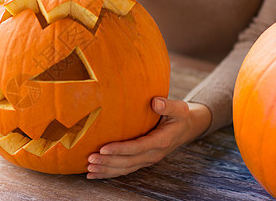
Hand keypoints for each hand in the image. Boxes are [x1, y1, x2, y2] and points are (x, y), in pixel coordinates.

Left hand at [86, 97, 210, 178]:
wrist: (186, 128)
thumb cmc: (179, 116)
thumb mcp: (179, 109)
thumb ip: (168, 105)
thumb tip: (155, 102)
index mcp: (161, 141)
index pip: (138, 147)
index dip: (120, 149)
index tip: (103, 148)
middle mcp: (153, 154)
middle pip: (128, 161)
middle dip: (108, 162)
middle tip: (90, 159)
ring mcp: (147, 160)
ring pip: (125, 169)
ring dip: (106, 170)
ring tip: (89, 168)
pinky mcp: (141, 161)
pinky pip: (124, 170)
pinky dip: (108, 173)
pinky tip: (93, 174)